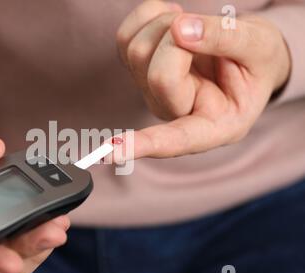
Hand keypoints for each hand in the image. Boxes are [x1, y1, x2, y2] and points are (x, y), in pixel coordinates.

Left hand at [113, 1, 290, 160]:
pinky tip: (173, 24)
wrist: (244, 51)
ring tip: (193, 28)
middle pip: (159, 76)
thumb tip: (181, 31)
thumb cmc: (256, 60)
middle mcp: (176, 114)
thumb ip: (227, 39)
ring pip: (137, 52)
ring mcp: (152, 93)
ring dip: (165, 24)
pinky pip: (126, 36)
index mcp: (216, 125)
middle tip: (203, 29)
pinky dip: (149, 16)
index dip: (148, 144)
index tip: (114, 152)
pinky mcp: (137, 69)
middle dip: (180, 41)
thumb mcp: (261, 48)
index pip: (178, 139)